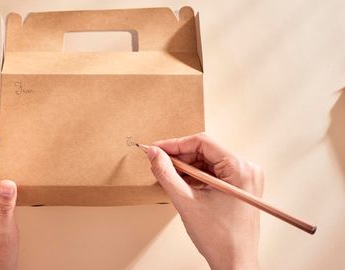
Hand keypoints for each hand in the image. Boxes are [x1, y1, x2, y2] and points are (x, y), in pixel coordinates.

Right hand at [147, 133, 263, 269]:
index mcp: (240, 169)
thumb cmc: (220, 239)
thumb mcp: (185, 201)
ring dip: (186, 167)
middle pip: (205, 151)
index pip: (202, 142)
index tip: (156, 148)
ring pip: (207, 162)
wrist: (235, 263)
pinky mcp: (239, 187)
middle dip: (179, 157)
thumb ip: (166, 173)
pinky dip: (195, 177)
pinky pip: (213, 173)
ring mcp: (245, 178)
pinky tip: (182, 184)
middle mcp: (246, 169)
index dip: (175, 144)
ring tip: (169, 176)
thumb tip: (154, 153)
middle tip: (158, 162)